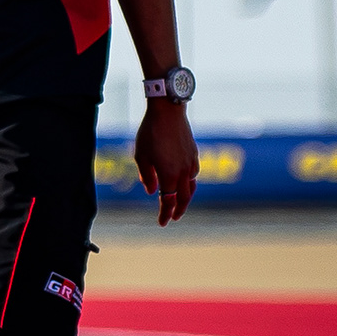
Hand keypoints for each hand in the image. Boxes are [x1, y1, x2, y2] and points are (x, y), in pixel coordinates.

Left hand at [134, 99, 197, 224]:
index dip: (165, 213)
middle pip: (184, 197)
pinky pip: (194, 173)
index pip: (169, 201)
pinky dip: (190, 181)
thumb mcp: (141, 155)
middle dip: (179, 210)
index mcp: (169, 175)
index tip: (162, 223)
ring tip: (180, 201)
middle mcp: (184, 171)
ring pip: (191, 186)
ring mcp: (191, 162)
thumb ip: (147, 176)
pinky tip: (185, 180)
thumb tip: (153, 191)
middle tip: (173, 218)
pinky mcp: (195, 153)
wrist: (168, 112)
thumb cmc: (150, 132)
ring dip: (186, 196)